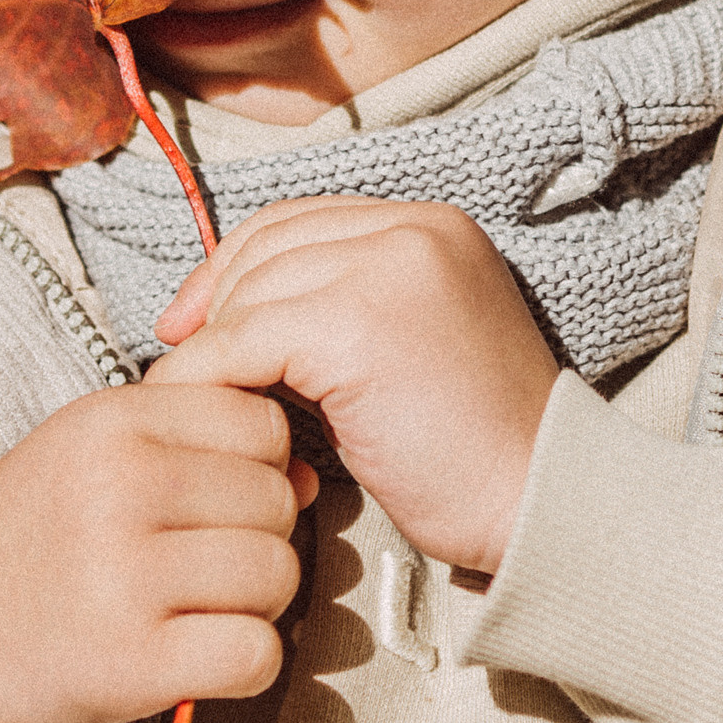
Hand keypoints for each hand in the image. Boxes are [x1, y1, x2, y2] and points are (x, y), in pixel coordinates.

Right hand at [0, 383, 313, 722]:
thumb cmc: (26, 539)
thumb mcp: (89, 452)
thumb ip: (192, 444)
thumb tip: (310, 476)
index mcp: (113, 420)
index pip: (262, 423)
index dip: (258, 468)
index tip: (214, 502)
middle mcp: (122, 487)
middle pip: (278, 501)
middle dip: (259, 538)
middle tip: (201, 567)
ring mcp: (126, 575)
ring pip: (279, 575)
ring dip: (256, 605)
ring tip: (195, 610)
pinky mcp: (132, 662)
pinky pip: (257, 654)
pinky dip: (243, 665)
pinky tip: (196, 658)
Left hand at [150, 198, 560, 576]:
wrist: (538, 502)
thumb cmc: (471, 449)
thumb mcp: (406, 346)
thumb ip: (338, 306)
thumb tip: (223, 312)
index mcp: (433, 226)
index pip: (299, 220)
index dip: (233, 265)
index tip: (192, 322)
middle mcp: (414, 228)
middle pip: (268, 245)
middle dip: (214, 302)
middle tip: (184, 362)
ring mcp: (390, 268)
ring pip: (250, 291)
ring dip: (213, 349)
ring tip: (205, 402)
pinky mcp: (358, 324)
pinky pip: (244, 341)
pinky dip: (210, 378)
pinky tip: (205, 418)